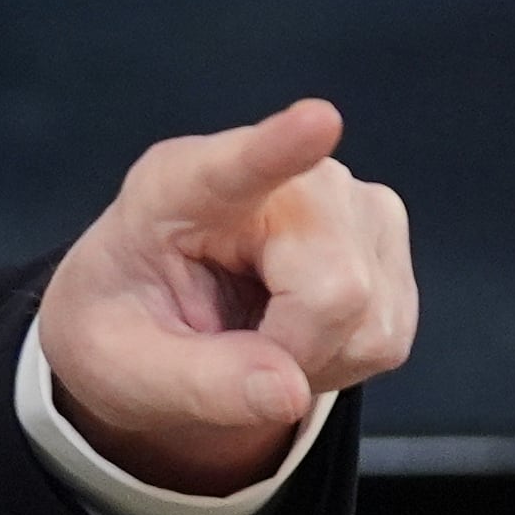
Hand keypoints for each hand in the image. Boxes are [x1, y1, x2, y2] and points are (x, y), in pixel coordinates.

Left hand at [35, 99, 417, 495]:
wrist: (157, 317)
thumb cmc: (127, 325)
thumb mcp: (125, 370)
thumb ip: (197, 382)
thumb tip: (289, 393)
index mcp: (182, 186)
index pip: (240, 165)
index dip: (283, 146)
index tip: (319, 121)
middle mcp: (285, 176)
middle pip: (336, 285)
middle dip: (294, 350)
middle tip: (236, 357)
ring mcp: (349, 198)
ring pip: (370, 315)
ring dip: (318, 358)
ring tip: (260, 337)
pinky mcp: (385, 233)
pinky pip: (388, 331)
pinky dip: (344, 356)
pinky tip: (299, 333)